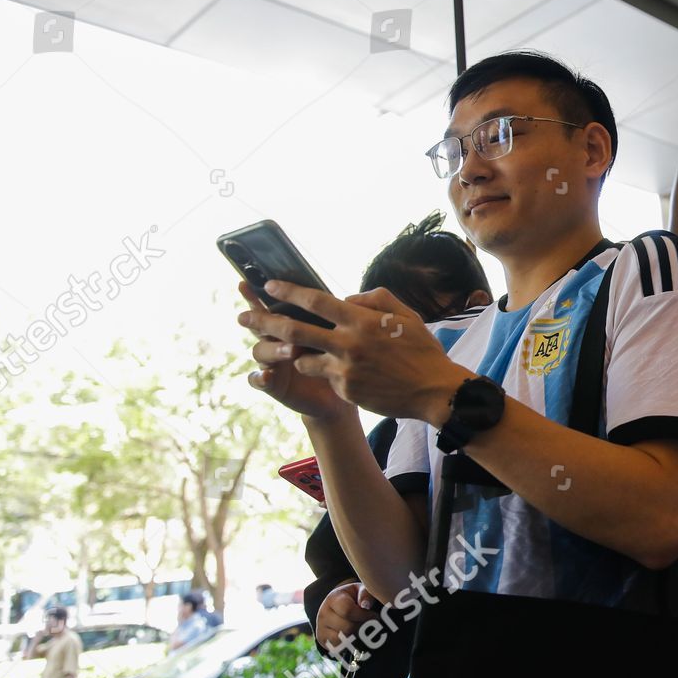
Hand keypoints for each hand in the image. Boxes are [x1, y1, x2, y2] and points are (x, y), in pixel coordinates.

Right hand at [236, 282, 353, 420]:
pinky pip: (259, 380)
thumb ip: (347, 317)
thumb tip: (351, 300)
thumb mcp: (346, 337)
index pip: (274, 306)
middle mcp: (279, 341)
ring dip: (273, 348)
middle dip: (258, 319)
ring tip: (292, 349)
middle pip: (262, 326)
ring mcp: (274, 363)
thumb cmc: (345, 361)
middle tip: (262, 316)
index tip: (253, 284)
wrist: (342, 398)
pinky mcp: (274, 385)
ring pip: (260, 351)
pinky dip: (259, 378)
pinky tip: (267, 377)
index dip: (259, 296)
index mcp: (293, 326)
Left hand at [237, 281, 468, 422]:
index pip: (315, 301)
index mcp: (361, 319)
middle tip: (243, 317)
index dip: (288, 292)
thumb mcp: (405, 315)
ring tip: (301, 352)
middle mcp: (348, 342)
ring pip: (302, 358)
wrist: (435, 391)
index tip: (268, 286)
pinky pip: (324, 377)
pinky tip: (346, 375)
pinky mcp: (345, 390)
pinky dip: (327, 373)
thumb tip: (346, 298)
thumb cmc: (422, 350)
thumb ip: (374, 300)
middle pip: (294, 329)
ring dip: (298, 354)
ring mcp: (344, 368)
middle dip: (263, 321)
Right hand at [316, 582, 379, 654]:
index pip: (348, 611)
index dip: (365, 615)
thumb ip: (366, 594)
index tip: (375, 616)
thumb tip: (365, 605)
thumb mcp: (361, 590)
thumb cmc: (354, 597)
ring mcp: (320, 628)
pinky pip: (338, 647)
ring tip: (362, 628)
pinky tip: (354, 635)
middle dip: (363, 627)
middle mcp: (323, 613)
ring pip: (343, 639)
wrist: (339, 606)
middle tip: (370, 624)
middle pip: (347, 628)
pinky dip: (349, 643)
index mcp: (333, 599)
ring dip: (357, 636)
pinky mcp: (322, 640)